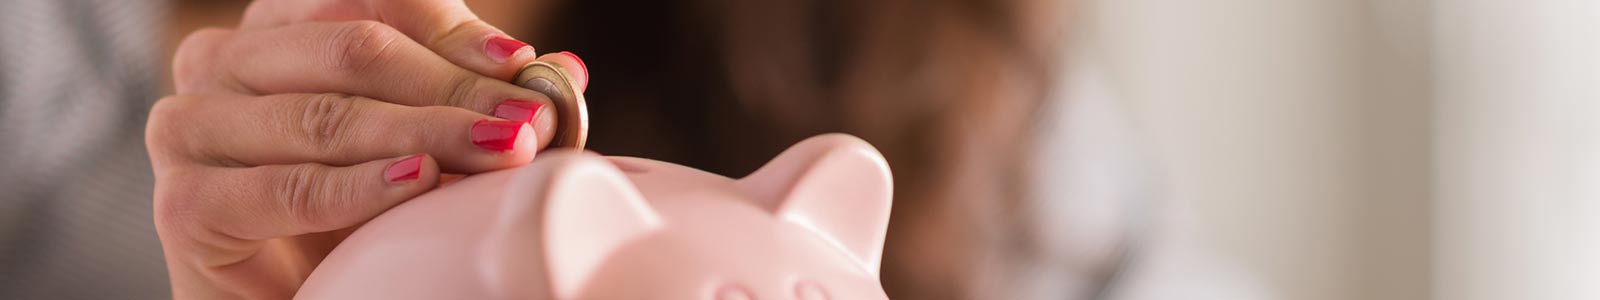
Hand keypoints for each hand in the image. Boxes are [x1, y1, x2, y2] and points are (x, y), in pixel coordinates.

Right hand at [147, 0, 587, 297]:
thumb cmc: (354, 217)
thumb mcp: (423, 146)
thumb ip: (476, 101)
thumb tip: (562, 72)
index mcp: (282, 26)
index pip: (374, 3)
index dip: (454, 34)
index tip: (524, 69)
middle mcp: (225, 59)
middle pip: (356, 51)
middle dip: (455, 88)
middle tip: (528, 123)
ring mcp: (192, 125)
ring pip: (327, 115)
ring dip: (425, 133)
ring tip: (499, 151)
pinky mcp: (186, 202)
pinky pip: (286, 188)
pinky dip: (358, 187)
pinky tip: (416, 182)